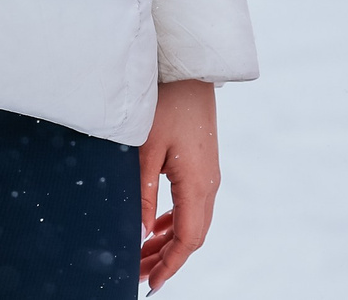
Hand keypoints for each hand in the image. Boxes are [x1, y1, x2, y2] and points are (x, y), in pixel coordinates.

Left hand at [140, 79, 220, 287]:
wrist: (189, 69)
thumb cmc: (165, 103)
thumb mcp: (145, 150)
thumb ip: (143, 196)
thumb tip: (141, 234)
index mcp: (198, 184)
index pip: (188, 240)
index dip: (170, 266)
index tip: (149, 285)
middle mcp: (210, 183)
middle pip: (192, 236)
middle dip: (166, 259)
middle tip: (137, 274)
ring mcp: (209, 174)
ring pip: (194, 222)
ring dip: (169, 242)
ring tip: (142, 256)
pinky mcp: (203, 165)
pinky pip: (193, 205)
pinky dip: (174, 223)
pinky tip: (155, 228)